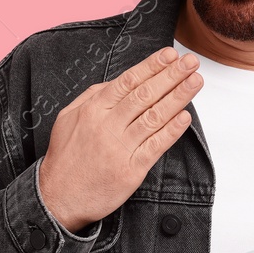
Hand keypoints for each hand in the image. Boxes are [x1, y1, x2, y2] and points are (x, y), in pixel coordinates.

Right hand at [37, 46, 202, 232]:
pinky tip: (185, 117)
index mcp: (93, 110)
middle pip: (145, 95)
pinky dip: (172, 131)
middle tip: (191, 62)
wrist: (58, 197)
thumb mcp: (68, 118)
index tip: (171, 55)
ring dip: (178, 97)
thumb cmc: (65, 158)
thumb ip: (92, 96)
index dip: (152, 66)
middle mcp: (107, 126)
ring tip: (195, 82)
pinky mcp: (130, 171)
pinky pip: (155, 146)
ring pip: (154, 117)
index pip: (128, 81)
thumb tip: (118, 81)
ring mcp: (119, 148)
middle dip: (171, 75)